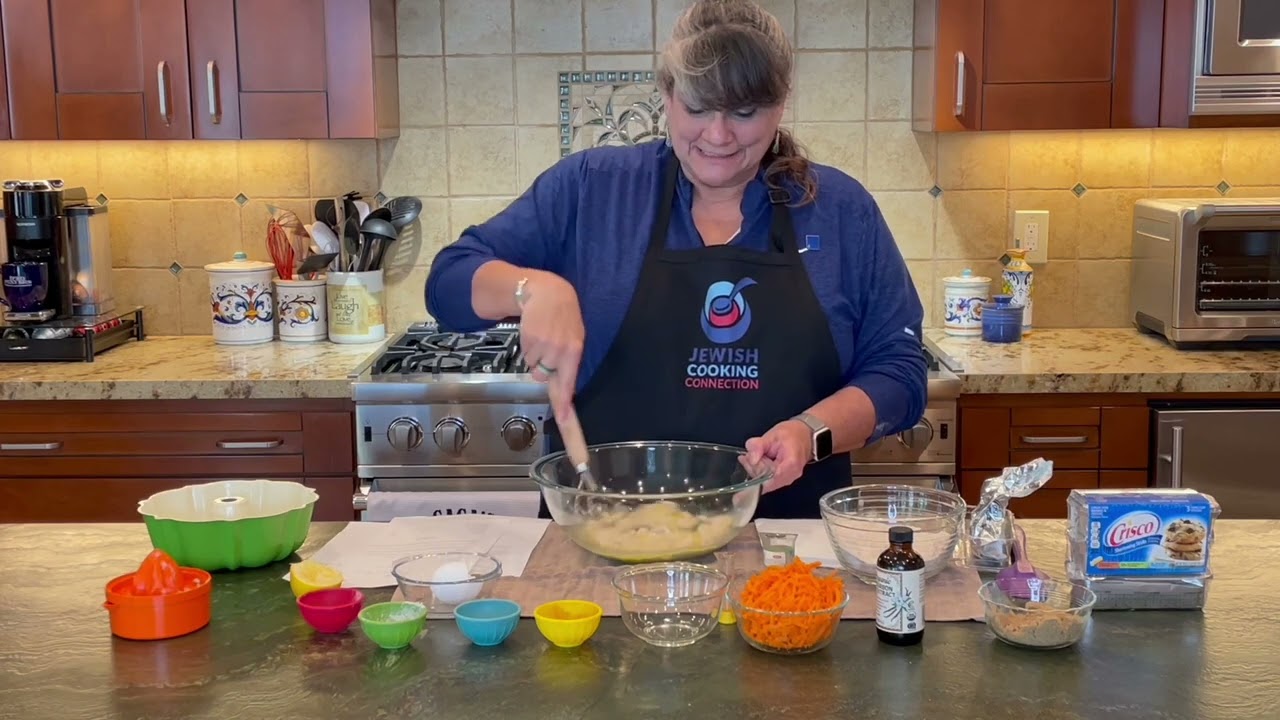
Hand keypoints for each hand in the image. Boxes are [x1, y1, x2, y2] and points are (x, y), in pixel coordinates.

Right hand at [518, 273, 584, 420]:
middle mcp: (560, 350)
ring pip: (534, 368)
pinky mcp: (530, 339)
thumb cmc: (562, 319)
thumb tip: (563, 393)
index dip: (564, 407)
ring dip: (535, 356)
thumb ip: (568, 364)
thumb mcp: (573, 339)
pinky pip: (526, 356)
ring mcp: (544, 345)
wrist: (547, 292)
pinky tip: (534, 332)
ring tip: (542, 336)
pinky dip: (528, 347)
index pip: (568, 385)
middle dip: (543, 367)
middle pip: (543, 377)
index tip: (564, 422)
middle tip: (549, 347)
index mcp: (574, 351)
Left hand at [744, 420, 811, 492]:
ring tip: (754, 455)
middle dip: (753, 468)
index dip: (754, 475)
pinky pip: (768, 480)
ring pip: (765, 482)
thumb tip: (751, 458)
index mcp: (790, 464)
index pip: (768, 478)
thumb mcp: (773, 435)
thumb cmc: (792, 433)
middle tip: (746, 456)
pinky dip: (761, 471)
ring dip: (756, 469)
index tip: (745, 469)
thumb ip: (759, 446)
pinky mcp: (784, 479)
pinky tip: (758, 460)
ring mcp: (788, 479)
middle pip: (765, 481)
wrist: (805, 434)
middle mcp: (791, 475)